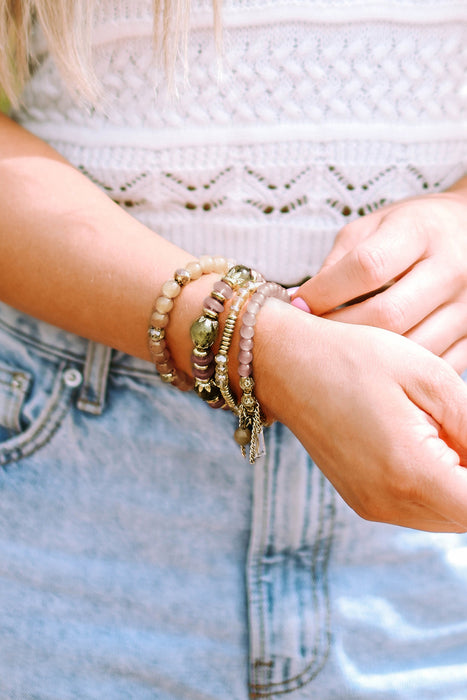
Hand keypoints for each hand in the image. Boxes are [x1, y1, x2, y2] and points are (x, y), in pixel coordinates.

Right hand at [255, 302, 466, 531]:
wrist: (287, 364)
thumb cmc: (355, 358)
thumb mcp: (429, 377)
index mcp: (409, 472)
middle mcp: (388, 503)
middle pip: (466, 516)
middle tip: (453, 425)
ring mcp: (372, 506)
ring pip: (446, 517)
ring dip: (459, 484)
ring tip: (440, 430)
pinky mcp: (363, 501)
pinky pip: (420, 510)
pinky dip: (437, 485)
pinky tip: (426, 444)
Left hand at [293, 186, 466, 372]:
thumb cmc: (411, 229)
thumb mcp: (372, 227)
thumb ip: (338, 262)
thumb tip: (303, 304)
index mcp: (420, 231)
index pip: (367, 267)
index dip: (325, 291)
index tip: (299, 305)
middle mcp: (451, 268)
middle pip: (388, 315)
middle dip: (341, 330)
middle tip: (313, 335)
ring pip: (410, 349)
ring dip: (367, 356)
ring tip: (340, 351)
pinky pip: (432, 366)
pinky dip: (398, 370)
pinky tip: (375, 362)